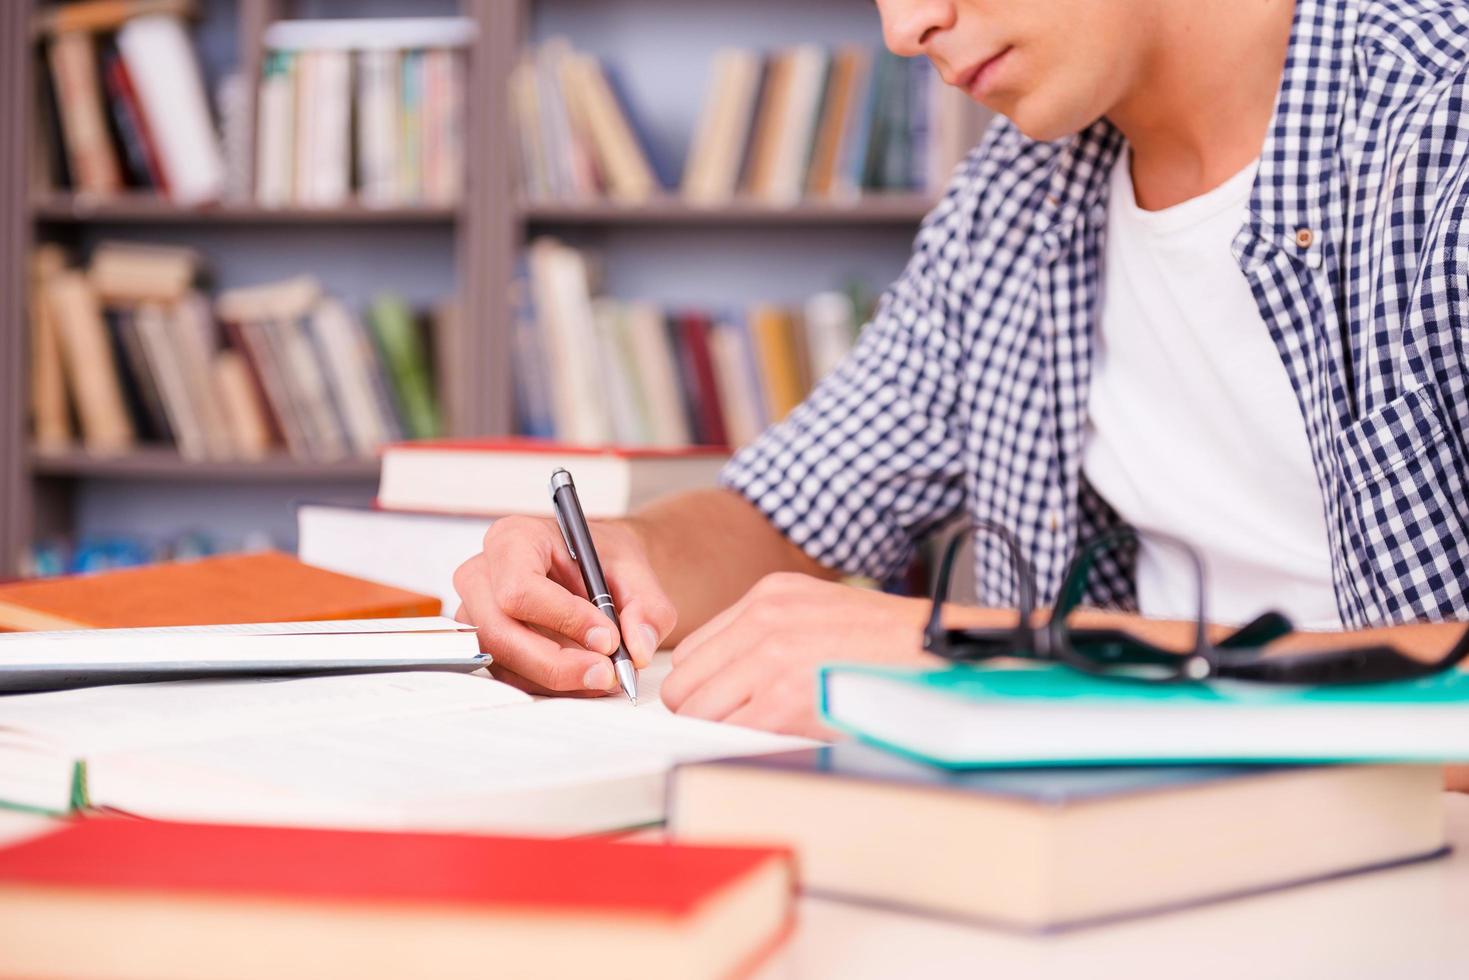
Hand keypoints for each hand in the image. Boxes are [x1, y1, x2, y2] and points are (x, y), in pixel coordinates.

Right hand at [452, 515, 676, 695]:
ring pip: (503, 661)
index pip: (519, 587)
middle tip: (606, 673)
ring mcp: (477, 613)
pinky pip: (509, 676)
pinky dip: (550, 686)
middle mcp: (483, 575)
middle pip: (500, 632)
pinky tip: (585, 678)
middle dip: (556, 662)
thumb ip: (647, 607)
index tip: (607, 637)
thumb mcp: (636, 572)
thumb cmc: (603, 560)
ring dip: (556, 679)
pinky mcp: (486, 644)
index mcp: (513, 539)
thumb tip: (638, 649)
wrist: (597, 570)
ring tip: (603, 676)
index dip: (563, 618)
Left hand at [661, 572, 940, 737]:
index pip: (694, 648)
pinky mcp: (785, 700)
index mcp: (769, 597)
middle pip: (685, 681)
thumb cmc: (893, 643)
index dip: (702, 683)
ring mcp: (772, 659)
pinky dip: (740, 744)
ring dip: (720, 729)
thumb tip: (732, 677)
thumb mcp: (821, 611)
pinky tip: (771, 742)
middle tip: (728, 727)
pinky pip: (729, 732)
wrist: (941, 655)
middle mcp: (763, 621)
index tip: (713, 702)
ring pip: (698, 710)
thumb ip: (771, 633)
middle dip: (700, 709)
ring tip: (758, 734)